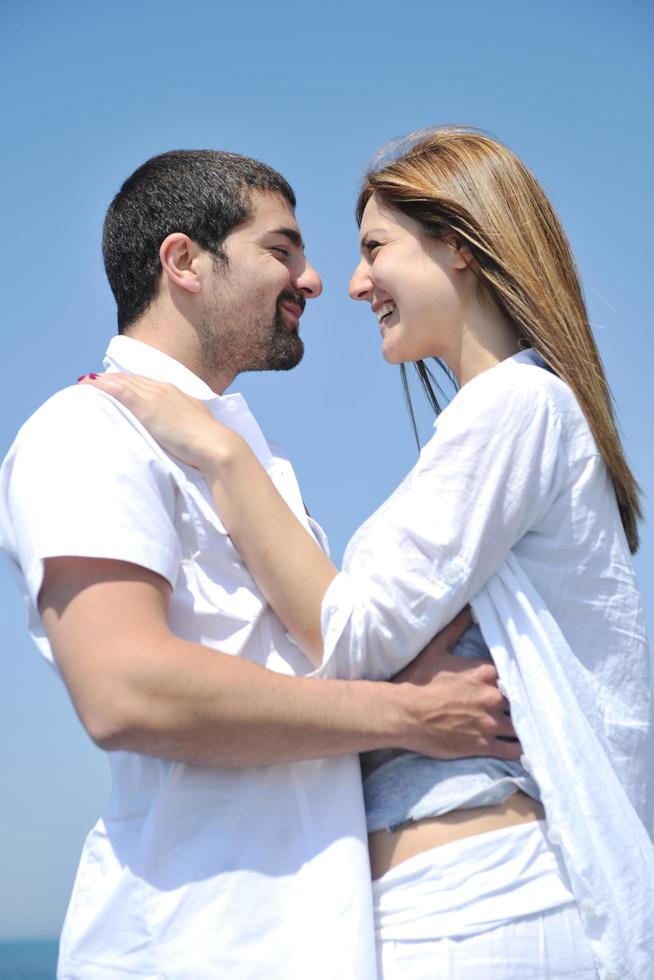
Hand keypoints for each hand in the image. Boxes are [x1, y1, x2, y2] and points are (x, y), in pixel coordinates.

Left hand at [79, 373, 241, 471]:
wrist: (215, 446)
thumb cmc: (207, 445)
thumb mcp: (192, 429)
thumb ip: (180, 426)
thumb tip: (176, 434)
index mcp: (175, 393)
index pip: (146, 384)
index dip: (129, 384)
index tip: (116, 386)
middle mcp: (163, 389)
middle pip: (132, 380)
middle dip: (113, 381)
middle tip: (94, 383)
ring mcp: (154, 396)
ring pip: (122, 382)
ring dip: (103, 382)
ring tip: (85, 384)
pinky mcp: (146, 406)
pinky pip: (119, 390)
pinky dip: (102, 386)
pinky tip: (87, 385)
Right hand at [395, 607, 519, 759]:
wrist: (403, 714)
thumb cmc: (418, 681)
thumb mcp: (436, 648)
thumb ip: (456, 628)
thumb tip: (470, 608)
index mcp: (485, 672)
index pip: (516, 672)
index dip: (521, 677)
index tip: (526, 680)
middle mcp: (492, 696)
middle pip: (523, 699)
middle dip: (525, 702)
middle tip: (534, 705)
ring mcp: (489, 722)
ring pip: (521, 725)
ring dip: (526, 726)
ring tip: (534, 728)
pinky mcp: (483, 744)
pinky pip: (512, 749)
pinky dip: (520, 750)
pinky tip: (526, 750)